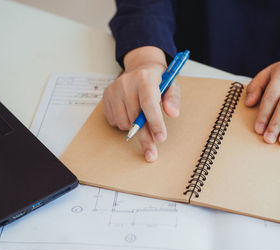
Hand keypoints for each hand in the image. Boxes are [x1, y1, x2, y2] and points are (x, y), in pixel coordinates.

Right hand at [103, 46, 179, 161]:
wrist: (140, 66)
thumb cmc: (157, 79)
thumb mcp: (171, 85)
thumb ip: (173, 99)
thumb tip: (172, 113)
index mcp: (145, 78)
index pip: (148, 103)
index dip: (155, 122)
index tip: (161, 138)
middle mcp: (126, 82)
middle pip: (136, 117)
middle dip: (145, 137)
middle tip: (151, 154)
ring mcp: (114, 89)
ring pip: (124, 122)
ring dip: (134, 128)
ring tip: (142, 118)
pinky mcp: (106, 96)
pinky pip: (115, 121)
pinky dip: (124, 124)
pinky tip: (131, 113)